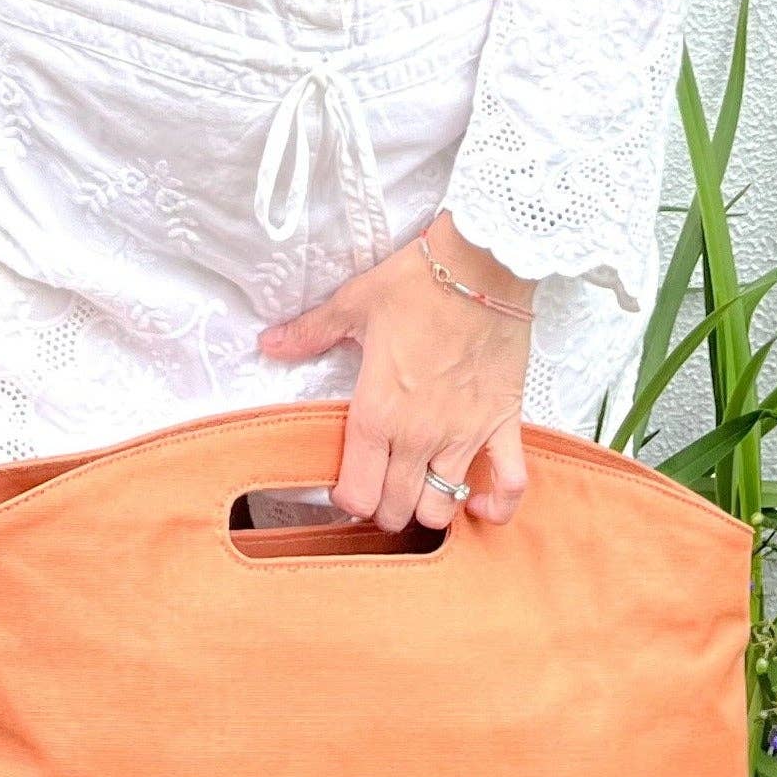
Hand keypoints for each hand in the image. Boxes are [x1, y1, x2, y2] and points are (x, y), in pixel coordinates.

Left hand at [255, 212, 538, 533]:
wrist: (482, 263)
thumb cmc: (417, 282)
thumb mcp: (354, 303)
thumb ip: (310, 332)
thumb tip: (268, 343)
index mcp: (376, 412)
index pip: (355, 494)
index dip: (346, 497)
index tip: (347, 480)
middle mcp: (418, 435)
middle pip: (395, 512)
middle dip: (383, 508)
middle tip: (382, 483)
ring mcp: (464, 434)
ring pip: (441, 509)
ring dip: (428, 508)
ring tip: (421, 486)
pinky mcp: (502, 423)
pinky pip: (508, 483)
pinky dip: (495, 504)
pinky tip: (479, 501)